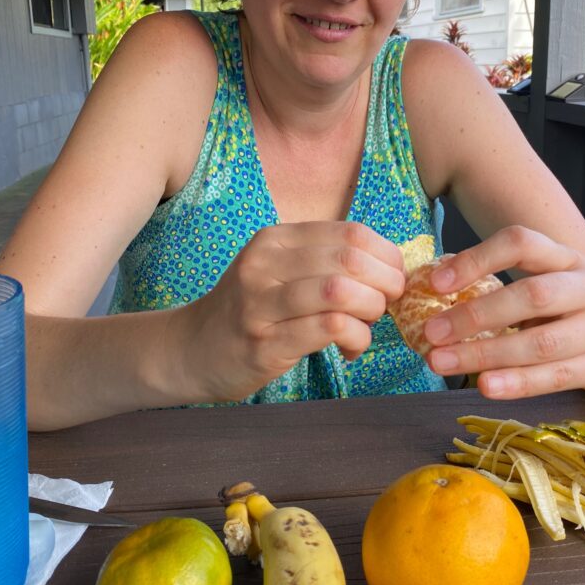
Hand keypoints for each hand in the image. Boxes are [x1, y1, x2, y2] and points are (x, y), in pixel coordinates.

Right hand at [175, 221, 405, 402]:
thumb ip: (326, 262)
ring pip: (341, 292)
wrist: (191, 350)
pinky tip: (349, 348)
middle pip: (351, 260)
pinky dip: (355, 338)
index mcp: (276, 240)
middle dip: (385, 284)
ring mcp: (261, 304)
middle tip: (387, 304)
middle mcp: (265, 264)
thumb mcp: (280, 271)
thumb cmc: (250, 311)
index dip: (387, 256)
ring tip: (366, 324)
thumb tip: (391, 265)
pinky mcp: (265, 342)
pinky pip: (329, 329)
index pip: (351, 233)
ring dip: (371, 311)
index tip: (394, 278)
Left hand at [421, 225, 584, 397]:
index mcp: (565, 258)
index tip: (436, 282)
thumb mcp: (551, 281)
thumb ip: (505, 288)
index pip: (522, 243)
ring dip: (488, 354)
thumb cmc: (577, 307)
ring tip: (443, 362)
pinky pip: (556, 376)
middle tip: (432, 331)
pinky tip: (485, 386)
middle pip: (532, 295)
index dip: (477, 258)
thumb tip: (432, 298)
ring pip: (542, 341)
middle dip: (477, 314)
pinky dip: (518, 383)